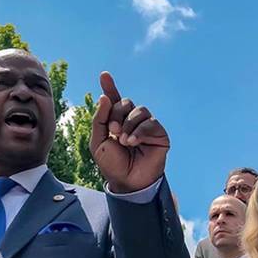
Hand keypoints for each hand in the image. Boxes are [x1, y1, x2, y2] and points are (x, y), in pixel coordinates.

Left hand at [90, 72, 169, 192]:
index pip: (113, 101)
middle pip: (125, 102)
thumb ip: (99, 120)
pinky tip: (134, 142)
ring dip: (129, 124)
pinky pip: (151, 122)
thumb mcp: (98, 142)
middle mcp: (131, 121)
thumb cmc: (112, 165)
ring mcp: (146, 126)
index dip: (110, 87)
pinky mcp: (159, 134)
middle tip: (113, 131)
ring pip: (139, 110)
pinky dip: (140, 130)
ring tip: (124, 141)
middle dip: (117, 114)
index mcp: (116, 122)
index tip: (104, 75)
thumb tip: (105, 97)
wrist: (128, 182)